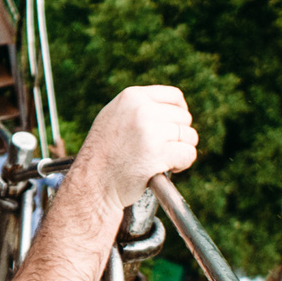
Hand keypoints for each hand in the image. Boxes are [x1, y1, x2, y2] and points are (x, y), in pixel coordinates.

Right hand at [70, 85, 196, 212]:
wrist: (92, 184)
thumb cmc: (102, 155)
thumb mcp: (113, 118)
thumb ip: (137, 108)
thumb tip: (171, 106)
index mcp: (131, 97)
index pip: (174, 96)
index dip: (180, 112)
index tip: (175, 126)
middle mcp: (142, 110)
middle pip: (183, 118)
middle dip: (178, 135)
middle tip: (162, 149)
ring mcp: (151, 131)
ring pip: (189, 136)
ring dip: (182, 150)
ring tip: (162, 160)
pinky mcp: (159, 153)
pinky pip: (189, 154)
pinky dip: (183, 164)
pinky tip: (167, 168)